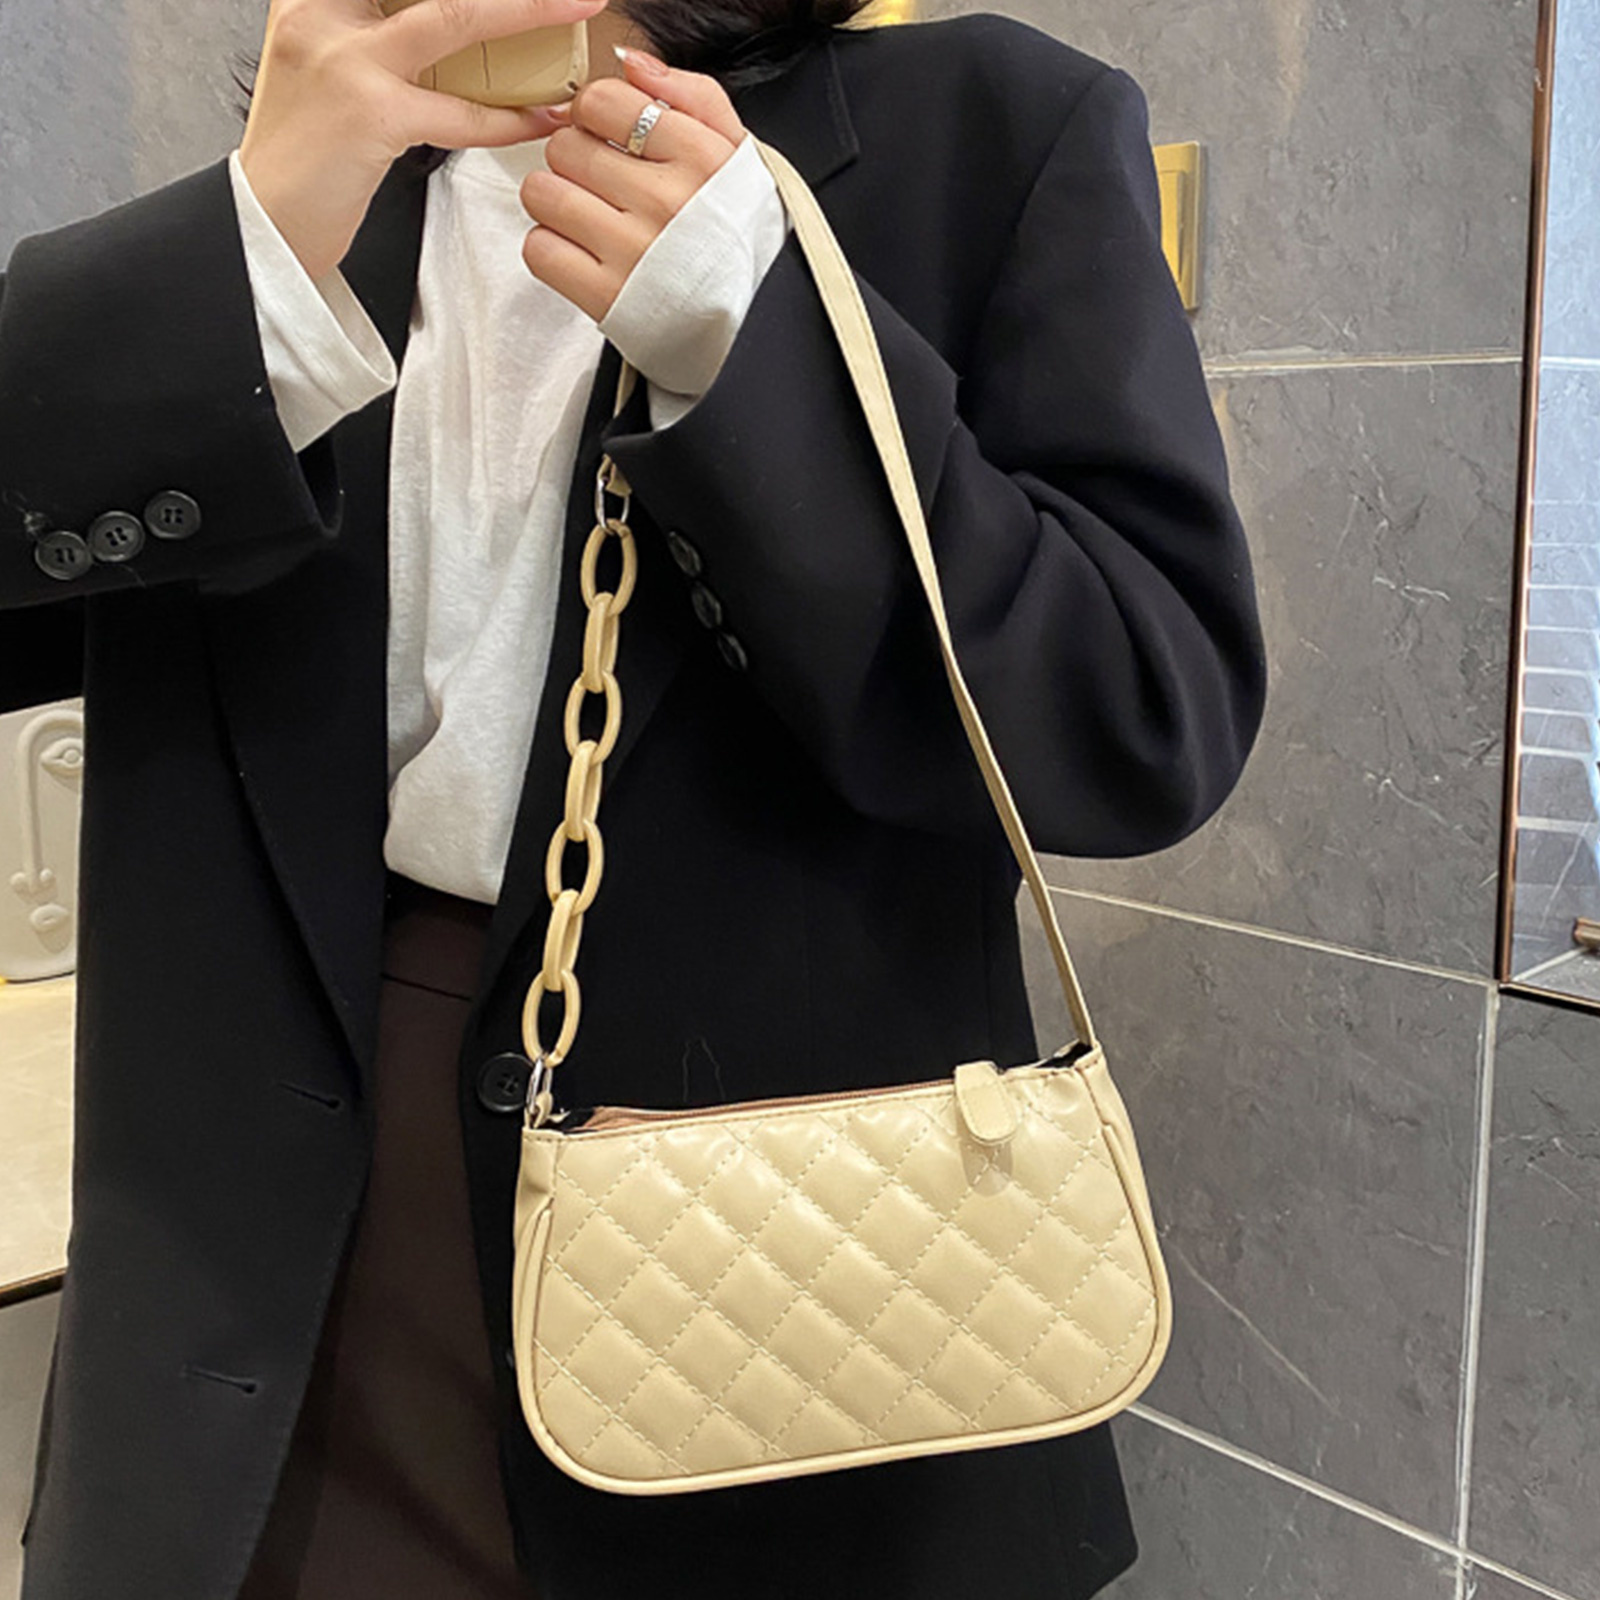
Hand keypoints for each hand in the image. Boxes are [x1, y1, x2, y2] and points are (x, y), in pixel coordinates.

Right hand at [240, 0, 609, 281]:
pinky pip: (461, 111)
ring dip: (527, 12)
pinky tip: (542, 117)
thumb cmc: (305, 155)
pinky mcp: (371, 114)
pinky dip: (510, 117)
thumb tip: (443, 24)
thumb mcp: (323, 68)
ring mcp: (346, 59)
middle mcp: (322, 12)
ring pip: (456, 19)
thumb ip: (368, 32)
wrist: (267, 222)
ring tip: (575, 9)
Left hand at [519, 48, 748, 320]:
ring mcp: (632, 250)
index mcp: (698, 157)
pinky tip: (582, 253)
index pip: (603, 102)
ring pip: (543, 193)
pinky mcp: (605, 296)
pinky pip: (540, 249)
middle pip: (566, 146)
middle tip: (602, 186)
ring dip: (556, 202)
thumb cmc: (738, 236)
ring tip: (589, 218)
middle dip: (576, 160)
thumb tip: (632, 64)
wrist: (752, 320)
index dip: (596, 115)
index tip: (609, 136)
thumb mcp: (738, 154)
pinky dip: (551, 250)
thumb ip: (693, 96)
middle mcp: (664, 201)